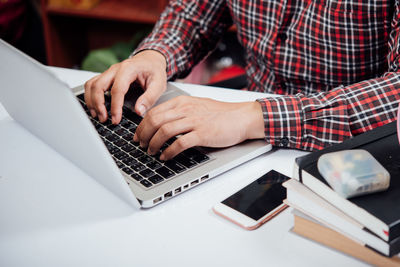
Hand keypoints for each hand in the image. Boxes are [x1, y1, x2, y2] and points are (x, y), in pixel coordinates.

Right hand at [84, 50, 166, 123]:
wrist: (150, 60)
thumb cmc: (154, 70)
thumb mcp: (159, 84)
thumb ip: (150, 97)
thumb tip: (139, 111)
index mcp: (128, 69)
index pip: (117, 89)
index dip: (115, 106)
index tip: (116, 119)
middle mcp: (115, 69)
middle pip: (98, 85)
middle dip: (98, 104)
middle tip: (104, 119)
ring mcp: (109, 72)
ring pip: (91, 85)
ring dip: (91, 101)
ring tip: (97, 115)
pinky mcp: (106, 76)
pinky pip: (92, 85)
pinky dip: (90, 96)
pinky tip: (95, 107)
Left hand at [134, 96, 264, 160]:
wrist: (242, 117)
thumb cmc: (222, 114)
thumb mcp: (197, 106)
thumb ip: (180, 112)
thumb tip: (163, 122)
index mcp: (182, 102)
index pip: (155, 111)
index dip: (142, 125)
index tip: (138, 134)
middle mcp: (186, 110)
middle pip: (155, 120)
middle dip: (144, 134)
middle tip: (141, 144)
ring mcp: (194, 121)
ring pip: (164, 130)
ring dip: (153, 143)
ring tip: (150, 152)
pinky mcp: (202, 134)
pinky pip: (180, 143)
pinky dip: (169, 151)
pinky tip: (165, 157)